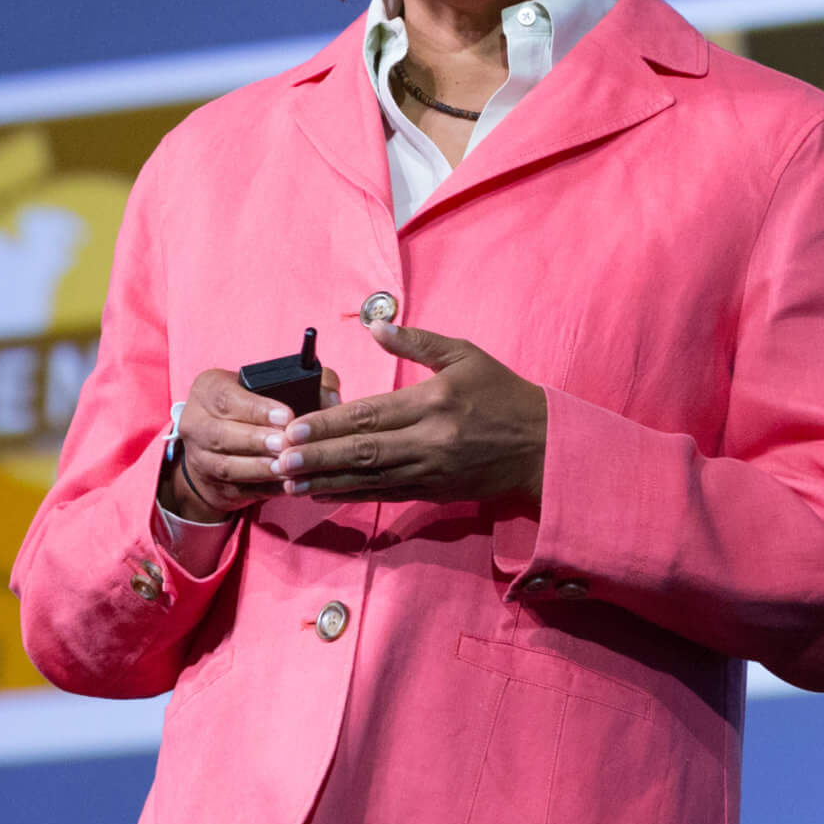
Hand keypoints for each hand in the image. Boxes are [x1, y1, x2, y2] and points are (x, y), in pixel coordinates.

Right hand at [165, 366, 342, 523]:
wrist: (221, 445)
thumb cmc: (255, 408)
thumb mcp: (271, 385)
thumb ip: (307, 383)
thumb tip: (333, 398)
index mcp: (207, 390)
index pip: (226, 398)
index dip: (256, 409)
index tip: (286, 416)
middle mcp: (195, 423)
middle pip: (221, 434)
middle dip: (256, 440)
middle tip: (286, 444)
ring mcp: (200, 458)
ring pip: (226, 465)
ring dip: (259, 468)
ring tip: (287, 467)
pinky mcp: (213, 486)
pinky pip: (238, 489)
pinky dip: (264, 489)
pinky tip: (287, 486)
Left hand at [274, 322, 546, 505]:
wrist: (543, 447)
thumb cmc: (504, 395)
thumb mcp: (466, 356)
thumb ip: (418, 342)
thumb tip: (376, 327)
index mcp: (433, 402)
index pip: (370, 415)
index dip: (328, 423)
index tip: (294, 428)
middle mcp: (429, 440)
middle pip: (363, 451)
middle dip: (317, 456)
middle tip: (280, 460)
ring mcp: (430, 470)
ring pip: (369, 478)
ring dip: (326, 481)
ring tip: (289, 483)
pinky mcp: (433, 490)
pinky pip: (385, 495)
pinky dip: (352, 495)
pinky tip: (322, 493)